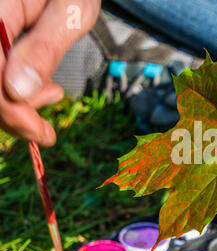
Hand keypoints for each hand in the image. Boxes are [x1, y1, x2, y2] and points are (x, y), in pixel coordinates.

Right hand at [0, 0, 99, 145]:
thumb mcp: (70, 14)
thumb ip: (44, 48)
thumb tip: (19, 92)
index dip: (10, 110)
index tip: (41, 133)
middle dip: (12, 113)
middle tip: (46, 128)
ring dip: (14, 104)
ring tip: (53, 95)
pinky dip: (14, 91)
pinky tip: (40, 89)